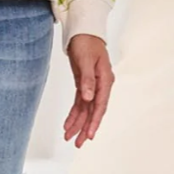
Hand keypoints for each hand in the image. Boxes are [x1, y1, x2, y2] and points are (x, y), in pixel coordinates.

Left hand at [63, 33, 114, 147]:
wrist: (83, 30)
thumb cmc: (86, 41)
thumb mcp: (86, 59)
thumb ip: (88, 79)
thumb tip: (89, 98)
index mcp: (105, 80)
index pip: (100, 105)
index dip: (94, 121)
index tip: (89, 135)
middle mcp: (100, 85)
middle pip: (93, 111)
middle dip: (85, 128)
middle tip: (77, 143)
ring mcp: (92, 85)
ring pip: (85, 109)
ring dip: (78, 123)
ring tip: (69, 137)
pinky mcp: (84, 83)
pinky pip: (80, 102)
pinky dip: (74, 113)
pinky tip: (68, 123)